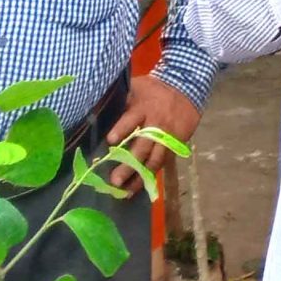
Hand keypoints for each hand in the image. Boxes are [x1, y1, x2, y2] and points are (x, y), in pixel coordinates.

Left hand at [101, 75, 200, 193]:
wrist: (187, 87)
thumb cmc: (154, 89)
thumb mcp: (137, 87)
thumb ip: (121, 100)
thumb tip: (94, 109)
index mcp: (143, 108)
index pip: (131, 120)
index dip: (121, 130)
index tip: (110, 141)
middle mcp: (156, 125)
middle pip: (142, 147)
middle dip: (129, 165)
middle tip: (115, 181)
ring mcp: (167, 136)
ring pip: (155, 160)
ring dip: (140, 177)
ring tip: (126, 192)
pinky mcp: (175, 144)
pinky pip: (163, 162)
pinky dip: (152, 175)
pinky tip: (141, 186)